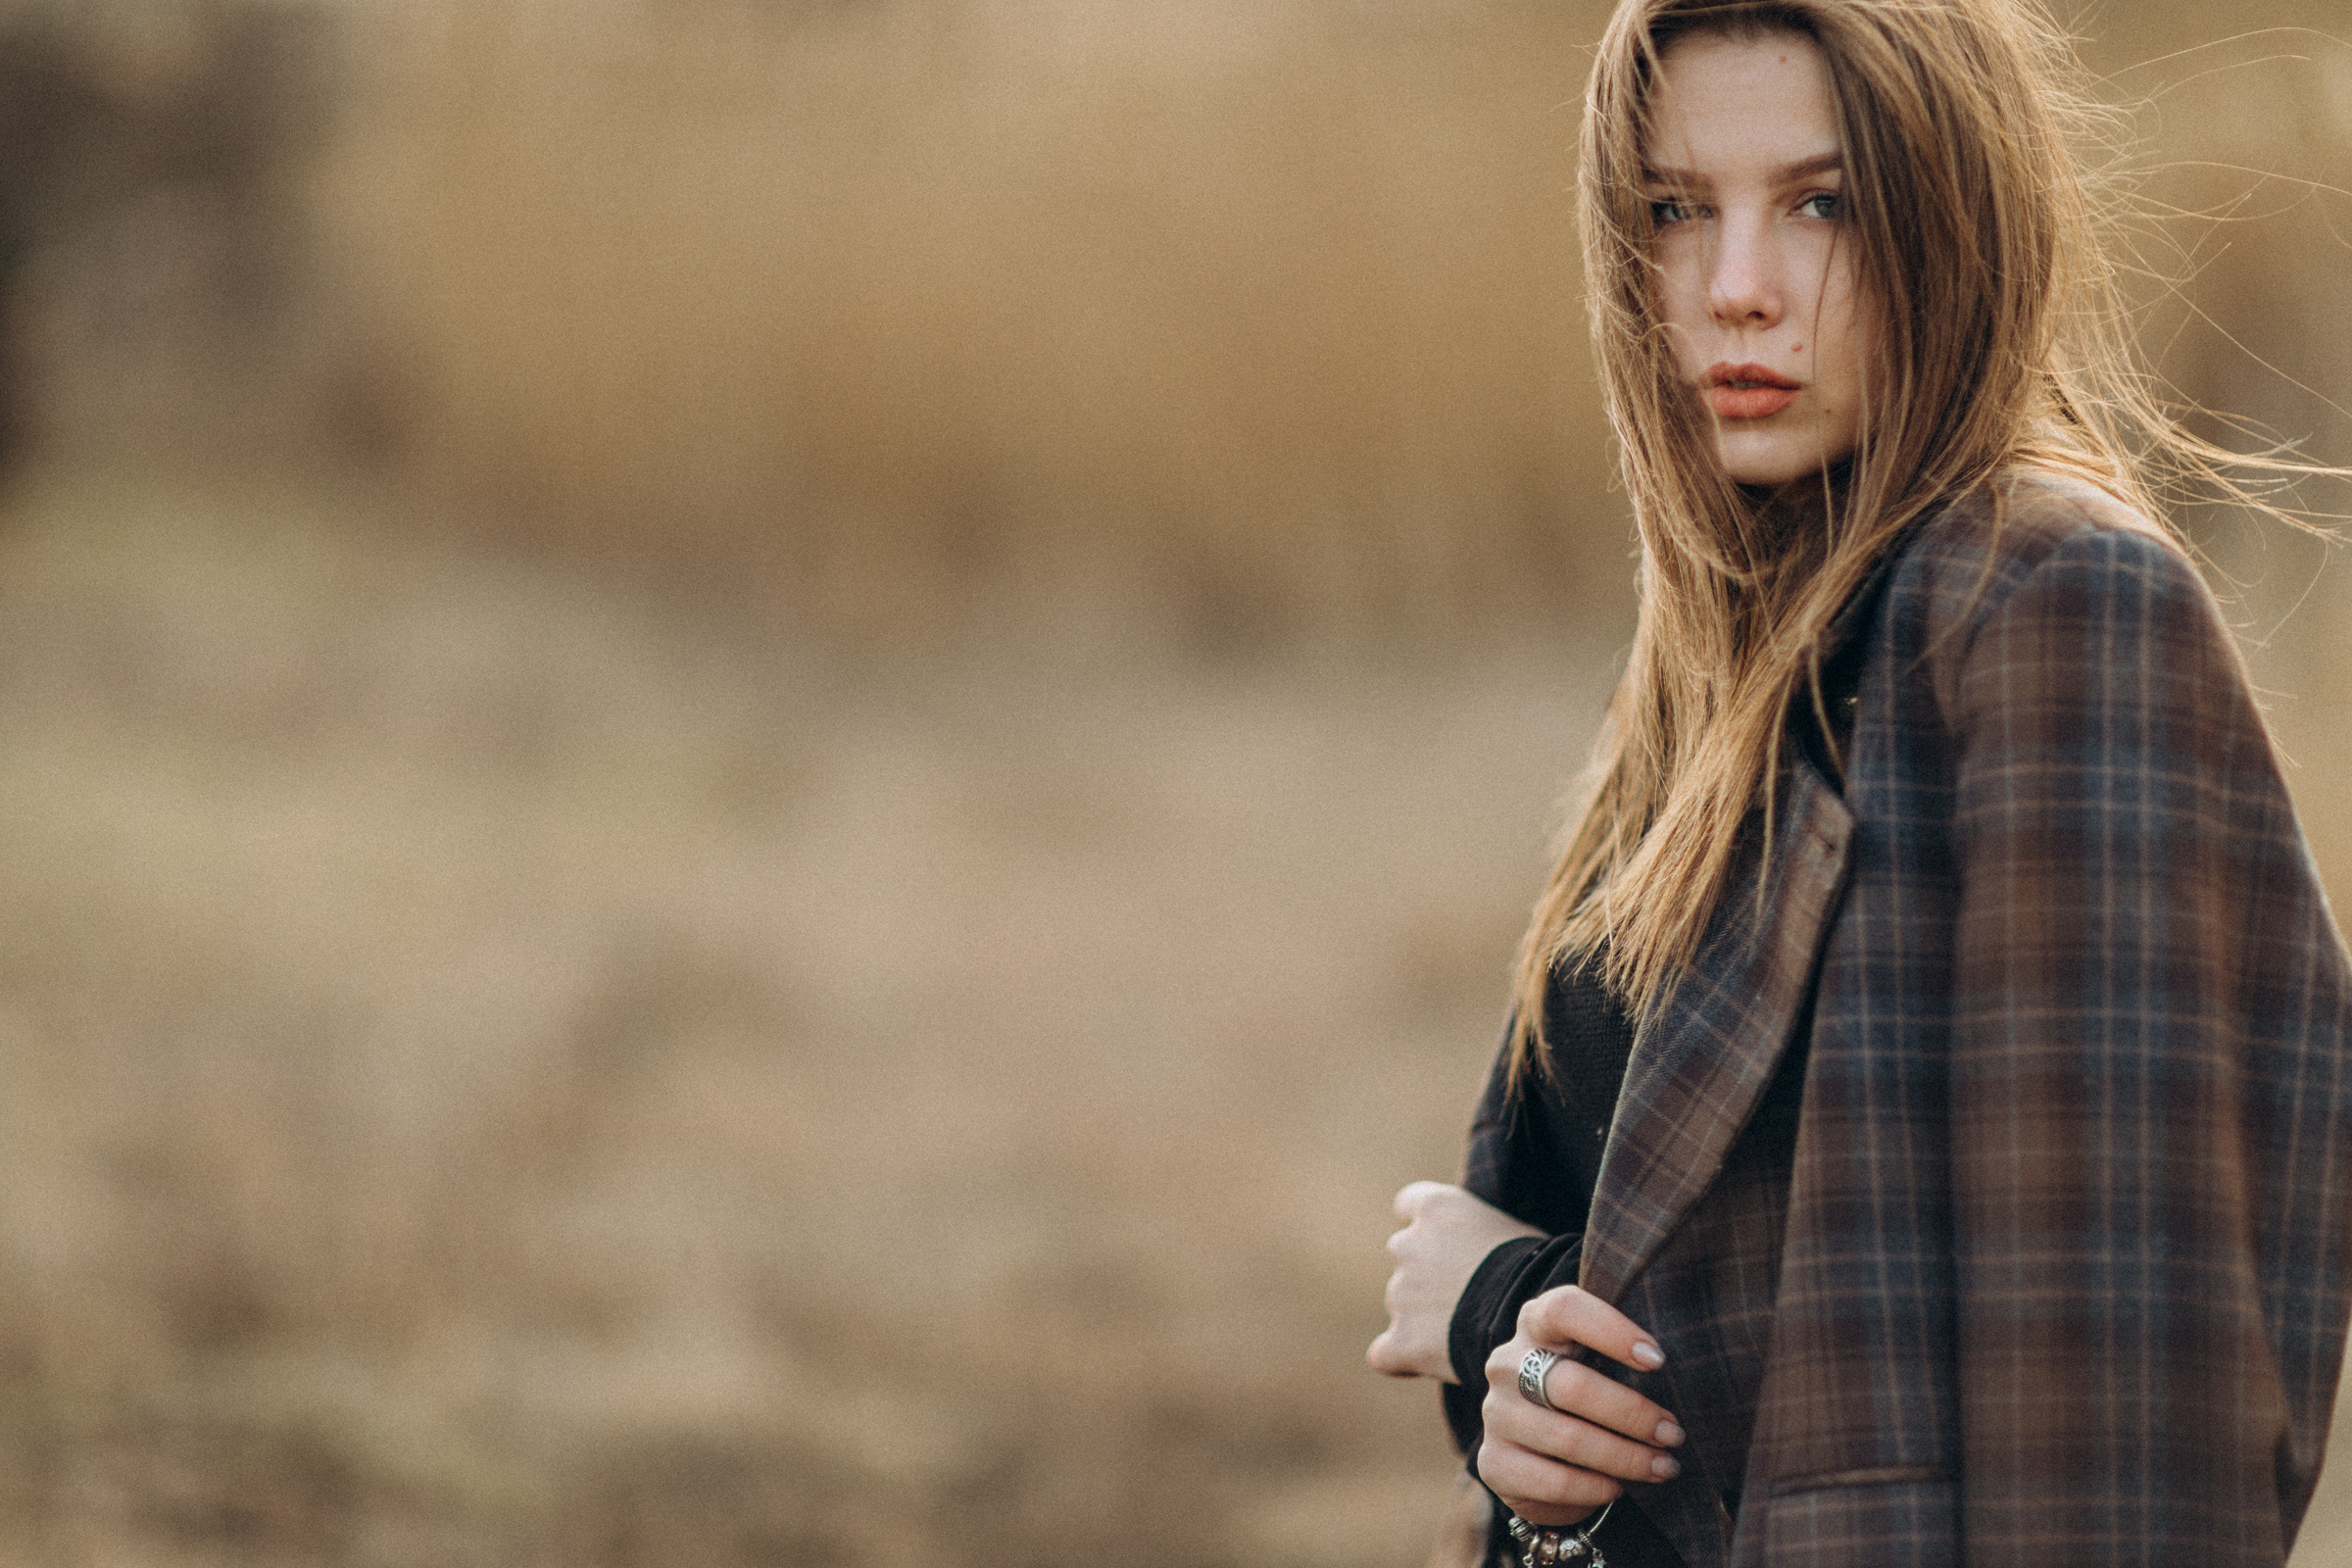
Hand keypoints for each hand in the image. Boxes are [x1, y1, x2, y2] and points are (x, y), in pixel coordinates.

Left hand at [1367, 1181, 1542, 1381]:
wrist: (1541, 1319)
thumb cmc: (1542, 1270)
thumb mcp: (1511, 1228)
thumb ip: (1479, 1232)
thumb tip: (1482, 1245)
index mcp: (1436, 1208)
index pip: (1409, 1204)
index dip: (1426, 1226)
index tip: (1445, 1243)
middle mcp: (1407, 1245)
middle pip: (1407, 1257)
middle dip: (1429, 1274)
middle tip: (1470, 1296)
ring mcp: (1399, 1294)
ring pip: (1402, 1305)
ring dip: (1424, 1316)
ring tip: (1469, 1332)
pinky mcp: (1400, 1341)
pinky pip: (1385, 1354)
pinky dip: (1402, 1359)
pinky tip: (1429, 1365)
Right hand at [1480, 1284, 1683, 1527]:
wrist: (1537, 1450)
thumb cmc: (1586, 1394)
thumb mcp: (1599, 1361)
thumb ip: (1625, 1353)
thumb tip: (1677, 1364)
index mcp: (1535, 1324)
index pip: (1564, 1310)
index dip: (1611, 1331)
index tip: (1658, 1361)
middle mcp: (1507, 1364)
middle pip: (1572, 1385)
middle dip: (1634, 1414)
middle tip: (1674, 1434)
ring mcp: (1497, 1414)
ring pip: (1568, 1438)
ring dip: (1626, 1458)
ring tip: (1664, 1466)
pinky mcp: (1494, 1462)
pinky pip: (1553, 1481)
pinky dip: (1595, 1487)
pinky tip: (1619, 1488)